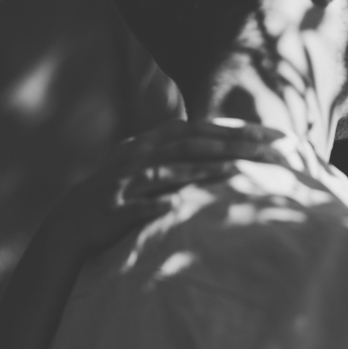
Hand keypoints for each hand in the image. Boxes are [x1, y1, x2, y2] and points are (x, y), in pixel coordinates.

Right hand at [42, 119, 282, 257]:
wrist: (72, 220)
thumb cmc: (124, 191)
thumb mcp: (153, 164)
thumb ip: (186, 151)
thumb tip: (230, 143)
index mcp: (152, 141)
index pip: (202, 128)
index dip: (238, 128)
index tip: (274, 135)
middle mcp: (140, 154)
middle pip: (191, 144)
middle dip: (231, 143)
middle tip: (269, 148)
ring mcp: (125, 181)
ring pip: (166, 172)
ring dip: (199, 170)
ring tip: (234, 169)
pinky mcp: (112, 209)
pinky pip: (134, 207)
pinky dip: (153, 206)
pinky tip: (173, 207)